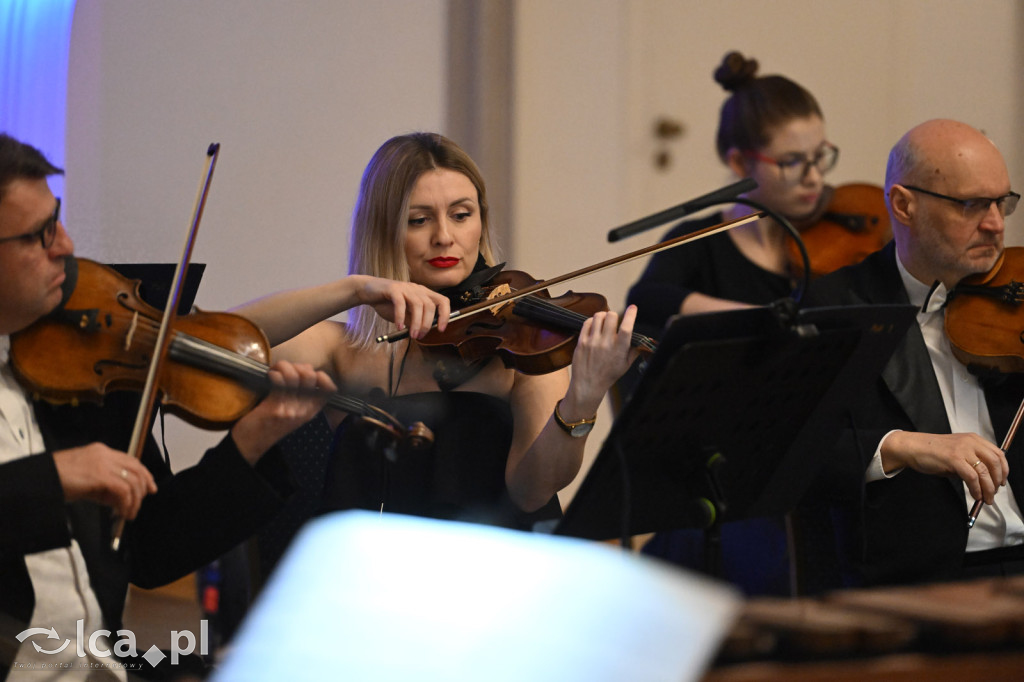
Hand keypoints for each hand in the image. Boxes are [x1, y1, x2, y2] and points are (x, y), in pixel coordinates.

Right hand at [53, 445, 157, 519]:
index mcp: (102, 451)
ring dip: (134, 501)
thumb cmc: (58, 479)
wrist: (41, 478)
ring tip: (128, 514)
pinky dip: (126, 503)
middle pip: (136, 469)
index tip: (150, 488)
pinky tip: (121, 513)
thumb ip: (103, 486)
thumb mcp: (85, 480)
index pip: (131, 460)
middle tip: (140, 505)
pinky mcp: (100, 476)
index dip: (144, 474)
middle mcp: (106, 454)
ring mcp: (104, 463)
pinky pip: (123, 490)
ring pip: (132, 481)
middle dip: (144, 487)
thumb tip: (119, 500)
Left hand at [231, 360, 336, 462]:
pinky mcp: (275, 409)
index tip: (306, 372)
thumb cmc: (267, 425)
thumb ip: (300, 395)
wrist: (250, 445)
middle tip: (285, 370)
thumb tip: (305, 368)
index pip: (329, 389)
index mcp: (310, 411)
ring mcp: (290, 410)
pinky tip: (269, 376)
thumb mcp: (292, 413)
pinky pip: (279, 382)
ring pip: (294, 376)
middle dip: (297, 366)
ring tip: (274, 371)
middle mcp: (304, 411)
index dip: (321, 375)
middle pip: (310, 376)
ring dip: (283, 367)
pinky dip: (274, 374)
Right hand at [354, 276, 450, 337]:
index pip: (443, 301)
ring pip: (418, 305)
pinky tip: (398, 327)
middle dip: (427, 324)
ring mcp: (405, 287)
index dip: (445, 315)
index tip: (441, 329)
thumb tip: (424, 331)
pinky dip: (401, 317)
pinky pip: (400, 303)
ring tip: (412, 335)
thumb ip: (414, 320)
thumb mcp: (404, 315)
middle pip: (430, 305)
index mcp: (424, 293)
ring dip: (417, 323)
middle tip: (420, 336)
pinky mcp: (393, 289)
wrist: (367, 292)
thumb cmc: (387, 304)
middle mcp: (417, 289)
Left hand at [563, 305, 640, 414]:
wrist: (588, 385)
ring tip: (603, 321)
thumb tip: (643, 341)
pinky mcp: (582, 342)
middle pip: (611, 316)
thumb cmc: (608, 376)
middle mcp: (606, 344)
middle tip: (614, 320)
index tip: (633, 308)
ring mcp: (592, 342)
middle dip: (614, 315)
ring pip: (598, 316)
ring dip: (602, 316)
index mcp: (619, 349)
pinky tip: (594, 326)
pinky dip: (592, 321)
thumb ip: (634, 351)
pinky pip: (586, 323)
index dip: (631, 315)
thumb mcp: (625, 365)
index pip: (627, 327)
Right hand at [882, 431, 1007, 503]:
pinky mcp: (954, 459)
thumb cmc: (932, 452)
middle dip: (997, 481)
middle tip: (994, 492)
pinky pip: (972, 478)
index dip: (1004, 470)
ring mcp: (962, 450)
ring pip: (985, 472)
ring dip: (988, 489)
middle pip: (995, 463)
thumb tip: (983, 481)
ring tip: (985, 498)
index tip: (1002, 481)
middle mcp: (970, 442)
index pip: (998, 454)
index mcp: (973, 439)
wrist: (913, 448)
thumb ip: (970, 463)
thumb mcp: (956, 453)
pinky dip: (976, 489)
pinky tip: (975, 495)